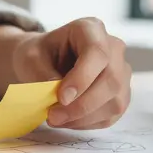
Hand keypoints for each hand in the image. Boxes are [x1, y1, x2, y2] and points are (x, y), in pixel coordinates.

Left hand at [12, 18, 131, 129]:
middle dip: (82, 105)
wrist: (44, 60)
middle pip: (111, 80)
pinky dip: (87, 123)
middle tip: (53, 116)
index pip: (97, 53)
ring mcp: (121, 72)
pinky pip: (111, 115)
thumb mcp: (31, 58)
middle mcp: (113, 48)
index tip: (61, 98)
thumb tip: (60, 97)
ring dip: (83, 117)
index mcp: (91, 29)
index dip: (82, 78)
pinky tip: (67, 120)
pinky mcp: (120, 95)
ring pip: (115, 101)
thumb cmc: (39, 55)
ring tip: (55, 118)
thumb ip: (43, 74)